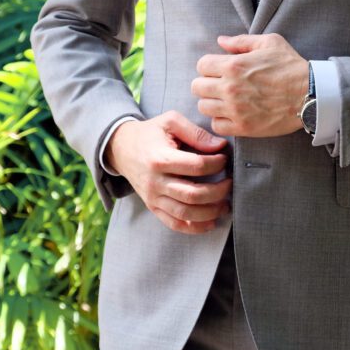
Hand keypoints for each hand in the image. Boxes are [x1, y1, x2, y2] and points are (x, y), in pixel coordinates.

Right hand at [104, 110, 231, 233]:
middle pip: (193, 194)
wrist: (120, 148)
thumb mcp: (170, 122)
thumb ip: (196, 133)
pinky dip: (195, 228)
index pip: (196, 166)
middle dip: (218, 191)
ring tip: (225, 204)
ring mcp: (153, 197)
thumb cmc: (150, 133)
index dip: (216, 164)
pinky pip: (174, 224)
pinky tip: (211, 222)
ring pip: (185, 213)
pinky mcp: (153, 207)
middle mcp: (155, 181)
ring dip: (210, 211)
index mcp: (160, 158)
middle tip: (230, 183)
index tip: (225, 158)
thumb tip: (220, 146)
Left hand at [191, 33, 308, 137]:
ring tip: (225, 101)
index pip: (201, 65)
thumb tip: (221, 41)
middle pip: (197, 87)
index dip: (209, 66)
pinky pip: (216, 125)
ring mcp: (235, 109)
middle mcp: (230, 88)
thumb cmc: (291, 66)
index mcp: (234, 65)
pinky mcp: (243, 127)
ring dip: (212, 103)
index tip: (219, 70)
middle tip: (220, 86)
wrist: (311, 94)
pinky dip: (220, 120)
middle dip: (206, 84)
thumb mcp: (270, 43)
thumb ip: (241, 41)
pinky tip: (231, 115)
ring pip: (204, 107)